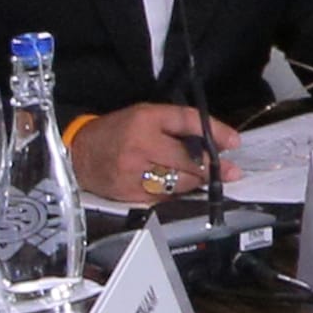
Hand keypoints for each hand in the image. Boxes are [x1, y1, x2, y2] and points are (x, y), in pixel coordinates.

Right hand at [68, 101, 223, 203]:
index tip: (235, 143)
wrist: (77, 154)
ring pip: (180, 182)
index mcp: (144, 120)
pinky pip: (166, 197)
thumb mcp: (146, 115)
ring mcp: (133, 173)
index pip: (188, 122)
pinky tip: (177, 186)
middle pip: (190, 159)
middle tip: (229, 171)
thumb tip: (219, 142)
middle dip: (213, 167)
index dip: (216, 132)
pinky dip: (176, 192)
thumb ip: (180, 125)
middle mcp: (139, 145)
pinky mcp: (130, 194)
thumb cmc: (118, 132)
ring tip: (201, 177)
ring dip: (197, 181)